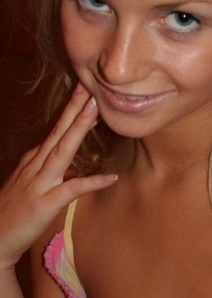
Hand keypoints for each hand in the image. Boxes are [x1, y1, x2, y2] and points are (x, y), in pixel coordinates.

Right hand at [0, 83, 116, 269]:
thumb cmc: (13, 211)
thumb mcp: (30, 181)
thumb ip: (47, 166)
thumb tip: (66, 153)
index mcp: (34, 158)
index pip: (56, 129)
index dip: (70, 109)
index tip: (85, 88)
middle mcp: (36, 165)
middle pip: (59, 132)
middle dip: (75, 108)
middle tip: (91, 86)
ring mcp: (40, 183)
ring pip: (63, 151)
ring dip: (79, 130)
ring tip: (96, 112)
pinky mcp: (45, 203)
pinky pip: (73, 190)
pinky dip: (92, 182)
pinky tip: (111, 177)